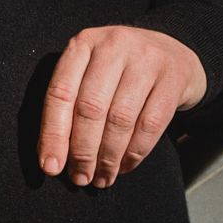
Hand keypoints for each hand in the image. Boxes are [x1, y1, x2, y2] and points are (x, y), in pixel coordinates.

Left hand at [38, 26, 206, 188]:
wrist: (171, 54)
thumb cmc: (120, 72)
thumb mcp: (90, 74)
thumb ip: (69, 106)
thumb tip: (52, 159)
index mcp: (83, 44)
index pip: (60, 93)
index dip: (53, 134)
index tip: (51, 167)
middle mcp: (114, 45)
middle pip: (91, 108)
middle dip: (83, 152)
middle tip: (80, 178)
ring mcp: (146, 59)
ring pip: (120, 120)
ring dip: (108, 158)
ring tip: (102, 177)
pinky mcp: (172, 78)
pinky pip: (149, 125)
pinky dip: (134, 153)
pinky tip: (124, 166)